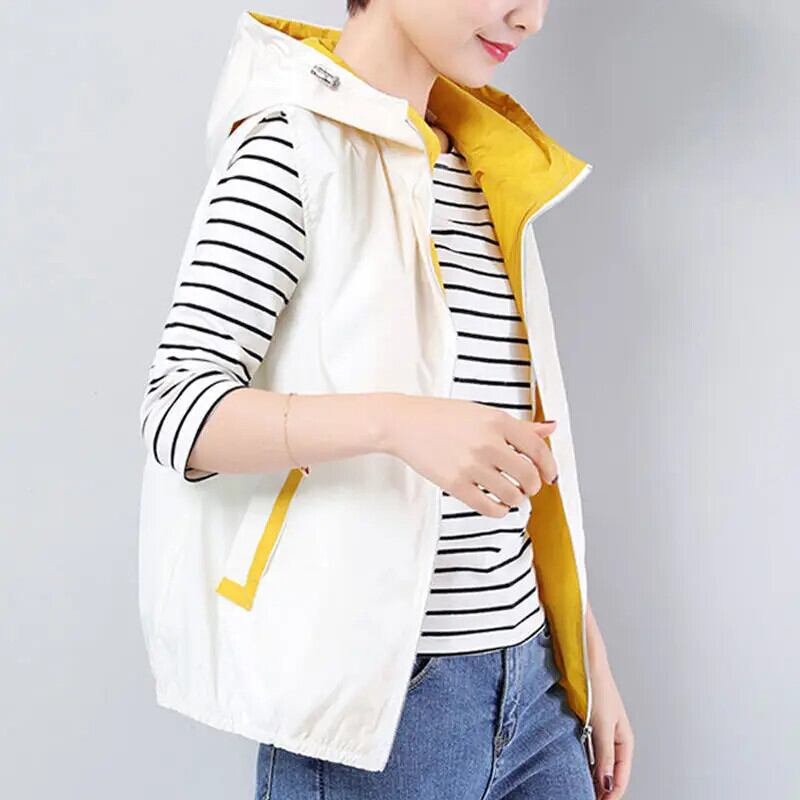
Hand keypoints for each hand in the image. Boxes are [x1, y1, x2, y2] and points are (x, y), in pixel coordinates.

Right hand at [383, 394, 558, 516]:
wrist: (404, 424)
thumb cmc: (443, 417)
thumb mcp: (484, 413)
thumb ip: (519, 425)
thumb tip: (551, 429)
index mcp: (497, 420)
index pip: (538, 449)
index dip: (549, 467)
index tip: (549, 476)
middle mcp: (487, 442)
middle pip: (528, 475)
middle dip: (533, 486)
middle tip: (527, 487)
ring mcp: (471, 464)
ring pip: (512, 495)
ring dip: (516, 499)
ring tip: (510, 494)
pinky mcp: (454, 484)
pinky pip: (489, 508)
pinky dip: (499, 510)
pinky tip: (496, 504)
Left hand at [586, 606, 634, 797]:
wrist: (583, 660)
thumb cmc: (596, 686)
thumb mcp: (602, 725)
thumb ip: (603, 756)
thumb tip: (606, 785)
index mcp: (624, 740)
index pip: (620, 778)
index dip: (609, 794)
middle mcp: (613, 737)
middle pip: (608, 772)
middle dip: (599, 787)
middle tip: (584, 797)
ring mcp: (599, 730)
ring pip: (595, 762)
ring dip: (588, 774)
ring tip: (577, 788)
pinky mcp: (585, 723)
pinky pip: (584, 749)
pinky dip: (580, 760)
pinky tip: (570, 766)